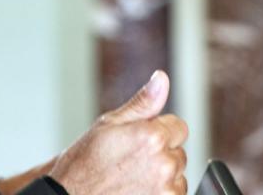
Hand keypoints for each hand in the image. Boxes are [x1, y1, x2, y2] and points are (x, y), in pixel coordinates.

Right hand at [49, 70, 187, 194]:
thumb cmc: (84, 165)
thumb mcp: (109, 125)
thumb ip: (143, 102)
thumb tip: (161, 78)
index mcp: (153, 137)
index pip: (179, 127)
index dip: (159, 131)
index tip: (139, 141)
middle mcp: (164, 164)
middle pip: (179, 152)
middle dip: (161, 154)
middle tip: (130, 162)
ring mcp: (166, 190)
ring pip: (177, 176)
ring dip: (162, 177)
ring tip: (132, 180)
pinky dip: (160, 194)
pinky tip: (137, 192)